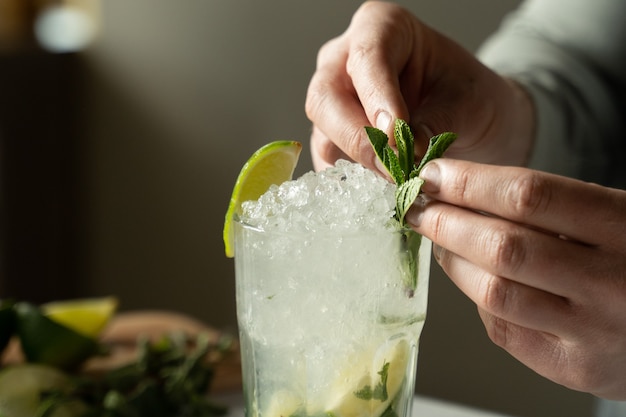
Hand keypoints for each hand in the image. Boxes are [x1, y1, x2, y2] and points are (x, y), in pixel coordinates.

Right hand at [305, 1, 532, 171]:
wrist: (469, 120)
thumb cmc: (469, 96)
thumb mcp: (468, 102)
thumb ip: (436, 122)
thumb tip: (406, 153)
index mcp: (381, 27)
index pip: (366, 57)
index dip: (376, 97)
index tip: (395, 135)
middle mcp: (344, 60)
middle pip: (326, 97)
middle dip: (357, 138)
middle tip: (393, 170)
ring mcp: (334, 100)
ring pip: (322, 132)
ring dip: (355, 164)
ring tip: (393, 187)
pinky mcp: (332, 136)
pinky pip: (328, 159)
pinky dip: (350, 182)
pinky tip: (378, 195)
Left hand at [406, 158, 625, 399]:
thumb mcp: (614, 217)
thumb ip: (551, 206)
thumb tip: (459, 191)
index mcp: (624, 228)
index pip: (529, 196)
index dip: (469, 182)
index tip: (433, 174)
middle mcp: (610, 283)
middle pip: (502, 247)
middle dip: (445, 223)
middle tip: (417, 207)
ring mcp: (591, 332)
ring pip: (494, 292)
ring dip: (452, 261)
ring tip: (439, 241)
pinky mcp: (572, 368)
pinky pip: (503, 328)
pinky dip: (478, 299)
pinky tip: (477, 281)